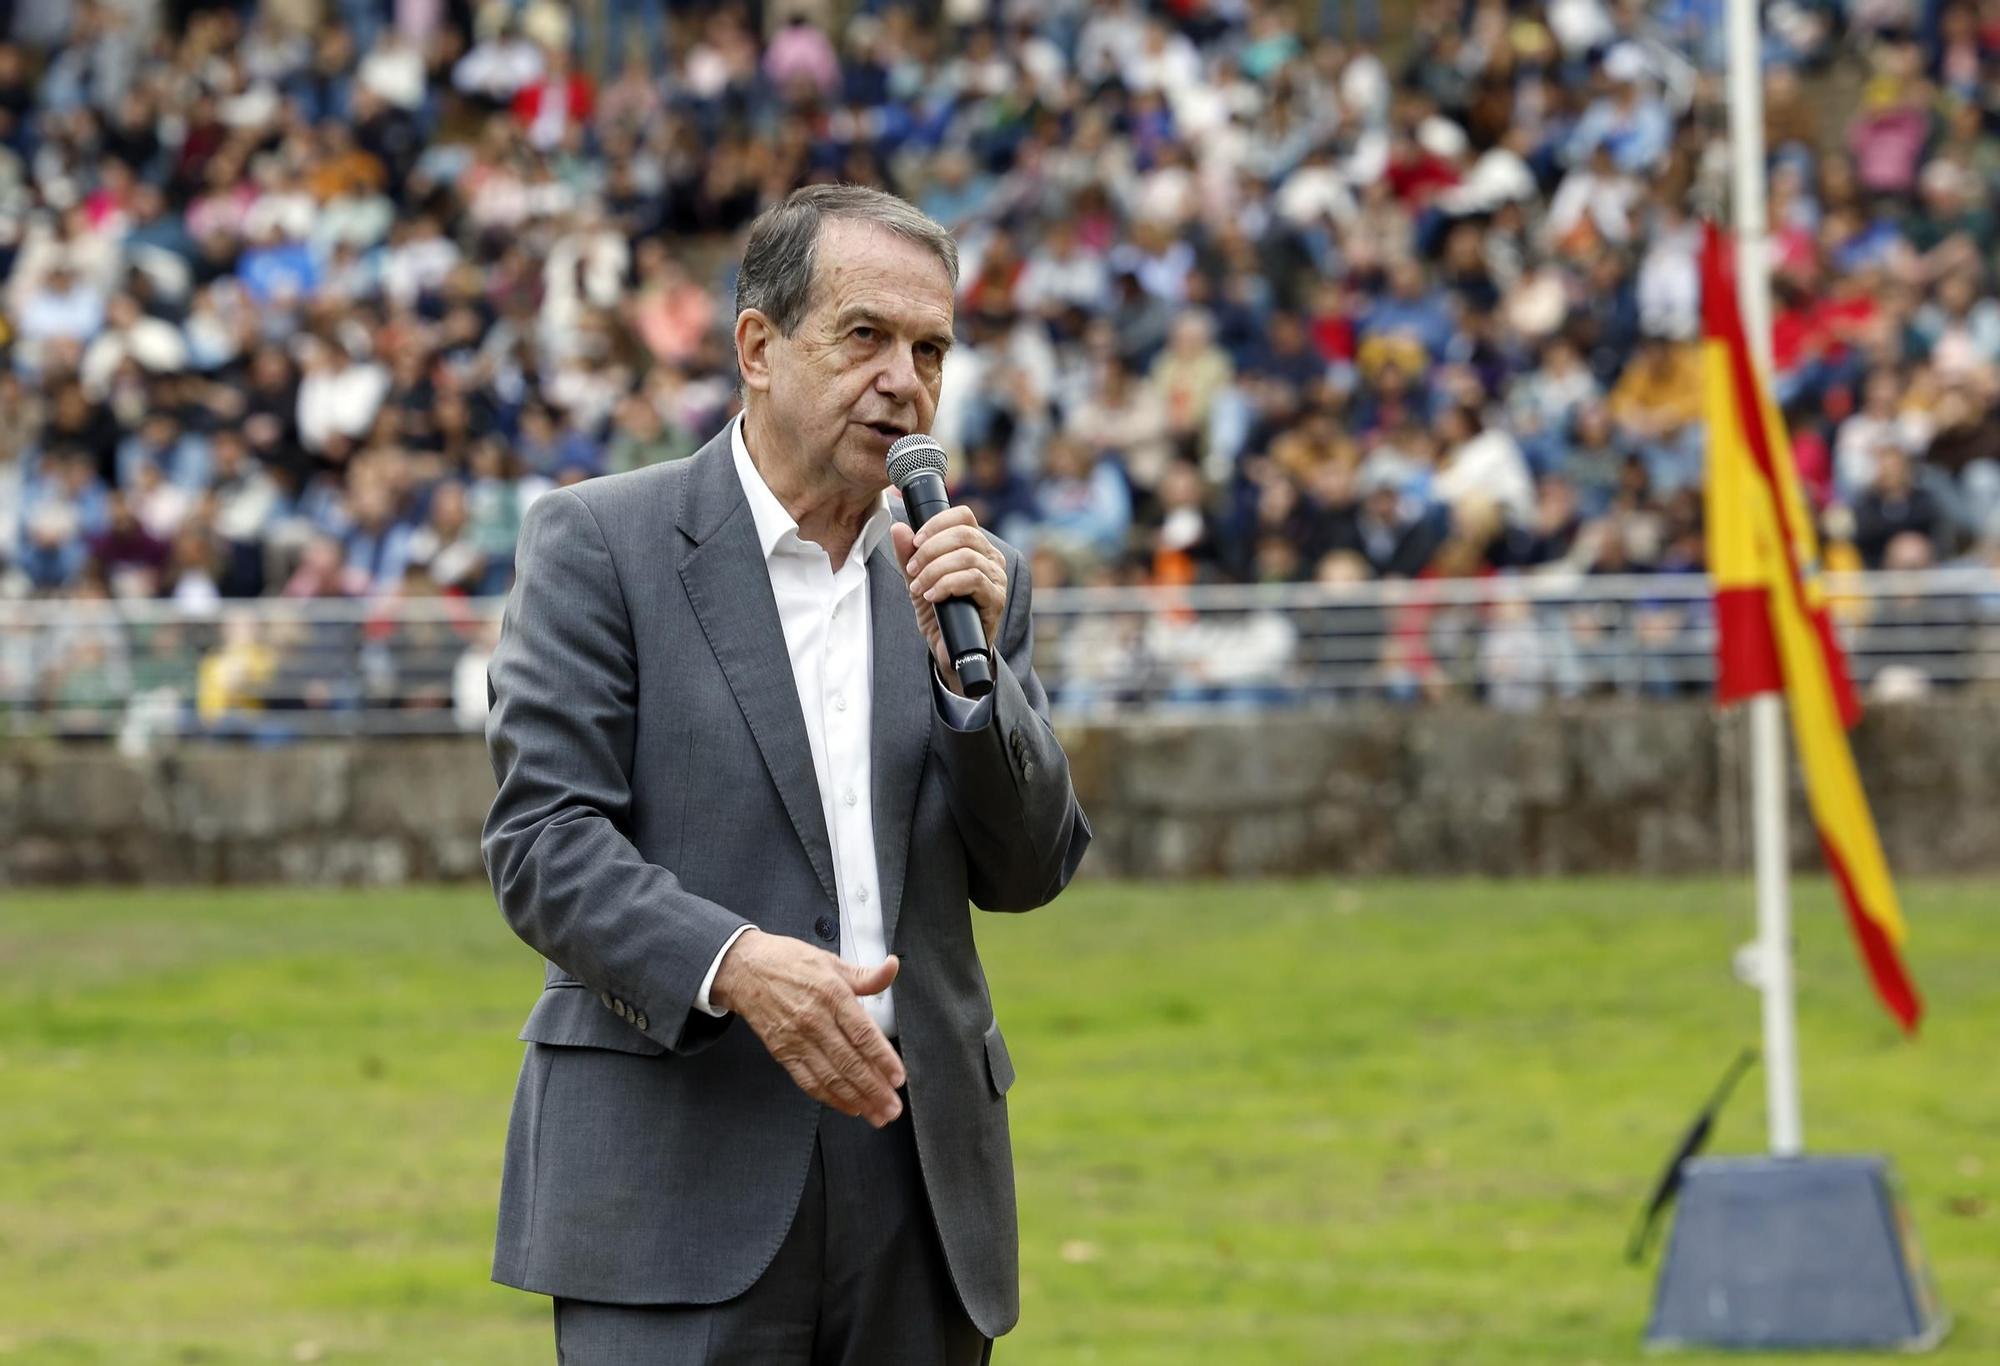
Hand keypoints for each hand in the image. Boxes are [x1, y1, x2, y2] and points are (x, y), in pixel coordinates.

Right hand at [710, 929, 905, 1126]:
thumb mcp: (830, 961)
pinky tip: (847, 1106)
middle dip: (874, 1089)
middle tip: (892, 1107)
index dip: (882, 1059)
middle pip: (849, 1061)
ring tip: (876, 1114)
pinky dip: (829, 1097)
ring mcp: (797, 1039)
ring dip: (856, 1099)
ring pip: (831, 1076)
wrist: (744, 969)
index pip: (862, 1033)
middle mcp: (814, 1019)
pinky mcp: (782, 1052)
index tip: (898, 1077)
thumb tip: (892, 967)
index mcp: (831, 994)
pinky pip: (808, 1080)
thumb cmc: (788, 963)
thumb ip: (865, 974)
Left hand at [892, 506, 1007, 695]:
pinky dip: (946, 585)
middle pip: (964, 534)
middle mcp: (991, 558)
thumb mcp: (917, 579)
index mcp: (975, 547)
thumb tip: (898, 528)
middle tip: (912, 569)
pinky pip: (973, 580)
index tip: (915, 541)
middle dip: (930, 550)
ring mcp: (997, 579)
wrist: (950, 649)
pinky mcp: (996, 600)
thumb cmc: (939, 611)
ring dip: (934, 570)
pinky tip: (932, 596)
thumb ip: (908, 555)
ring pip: (967, 557)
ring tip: (919, 587)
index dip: (937, 523)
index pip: (964, 516)